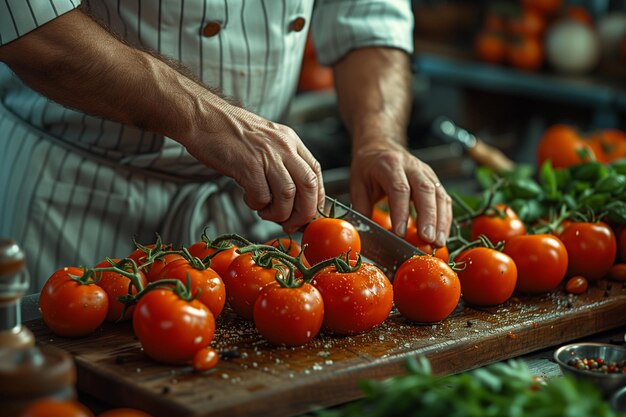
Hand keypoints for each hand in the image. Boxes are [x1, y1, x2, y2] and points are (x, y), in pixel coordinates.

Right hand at [183, 104, 324, 233]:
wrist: (203, 118)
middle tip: (290, 224)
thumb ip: (281, 163)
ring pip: (288, 195)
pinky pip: (262, 196)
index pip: (316, 173)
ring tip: (265, 212)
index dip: (316, 198)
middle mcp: (283, 147)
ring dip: (278, 213)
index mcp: (290, 141)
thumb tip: (293, 200)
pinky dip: (257, 205)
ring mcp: (266, 156)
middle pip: (308, 186)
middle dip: (303, 213)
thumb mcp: (266, 142)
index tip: (307, 214)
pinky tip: (248, 198)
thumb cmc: (230, 134)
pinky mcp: (248, 166)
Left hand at [350, 140, 451, 246]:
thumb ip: (362, 208)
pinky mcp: (434, 180)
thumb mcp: (357, 185)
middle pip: (425, 190)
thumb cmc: (368, 168)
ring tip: (438, 242)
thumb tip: (364, 233)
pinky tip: (442, 234)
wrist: (381, 147)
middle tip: (428, 239)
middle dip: (428, 217)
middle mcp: (411, 166)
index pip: (399, 188)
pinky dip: (445, 218)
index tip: (400, 233)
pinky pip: (444, 199)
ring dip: (441, 221)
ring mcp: (426, 172)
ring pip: (439, 195)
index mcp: (389, 165)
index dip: (401, 211)